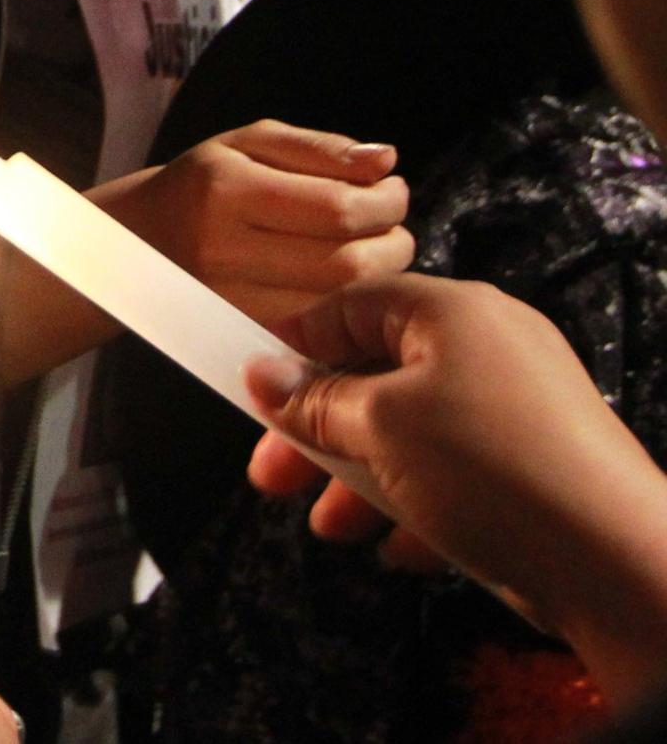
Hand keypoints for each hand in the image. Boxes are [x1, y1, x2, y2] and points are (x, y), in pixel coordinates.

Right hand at [96, 121, 412, 328]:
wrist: (139, 239)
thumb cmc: (203, 182)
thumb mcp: (248, 143)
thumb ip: (319, 148)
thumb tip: (386, 161)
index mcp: (228, 191)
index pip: (336, 208)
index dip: (384, 202)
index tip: (393, 190)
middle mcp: (227, 249)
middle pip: (347, 262)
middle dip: (391, 242)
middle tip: (393, 224)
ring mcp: (235, 296)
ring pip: (339, 298)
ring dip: (378, 273)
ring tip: (374, 246)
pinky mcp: (246, 326)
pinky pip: (321, 319)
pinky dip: (349, 297)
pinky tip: (345, 275)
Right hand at [245, 274, 666, 703]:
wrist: (619, 562)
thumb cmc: (495, 471)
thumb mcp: (380, 427)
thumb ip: (314, 401)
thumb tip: (263, 376)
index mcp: (453, 313)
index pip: (351, 307)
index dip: (294, 348)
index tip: (251, 392)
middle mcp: (491, 348)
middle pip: (377, 377)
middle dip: (320, 434)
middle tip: (275, 478)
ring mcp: (520, 410)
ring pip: (413, 434)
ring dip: (362, 480)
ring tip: (335, 528)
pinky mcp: (538, 467)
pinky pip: (459, 475)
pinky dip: (420, 506)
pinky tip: (401, 549)